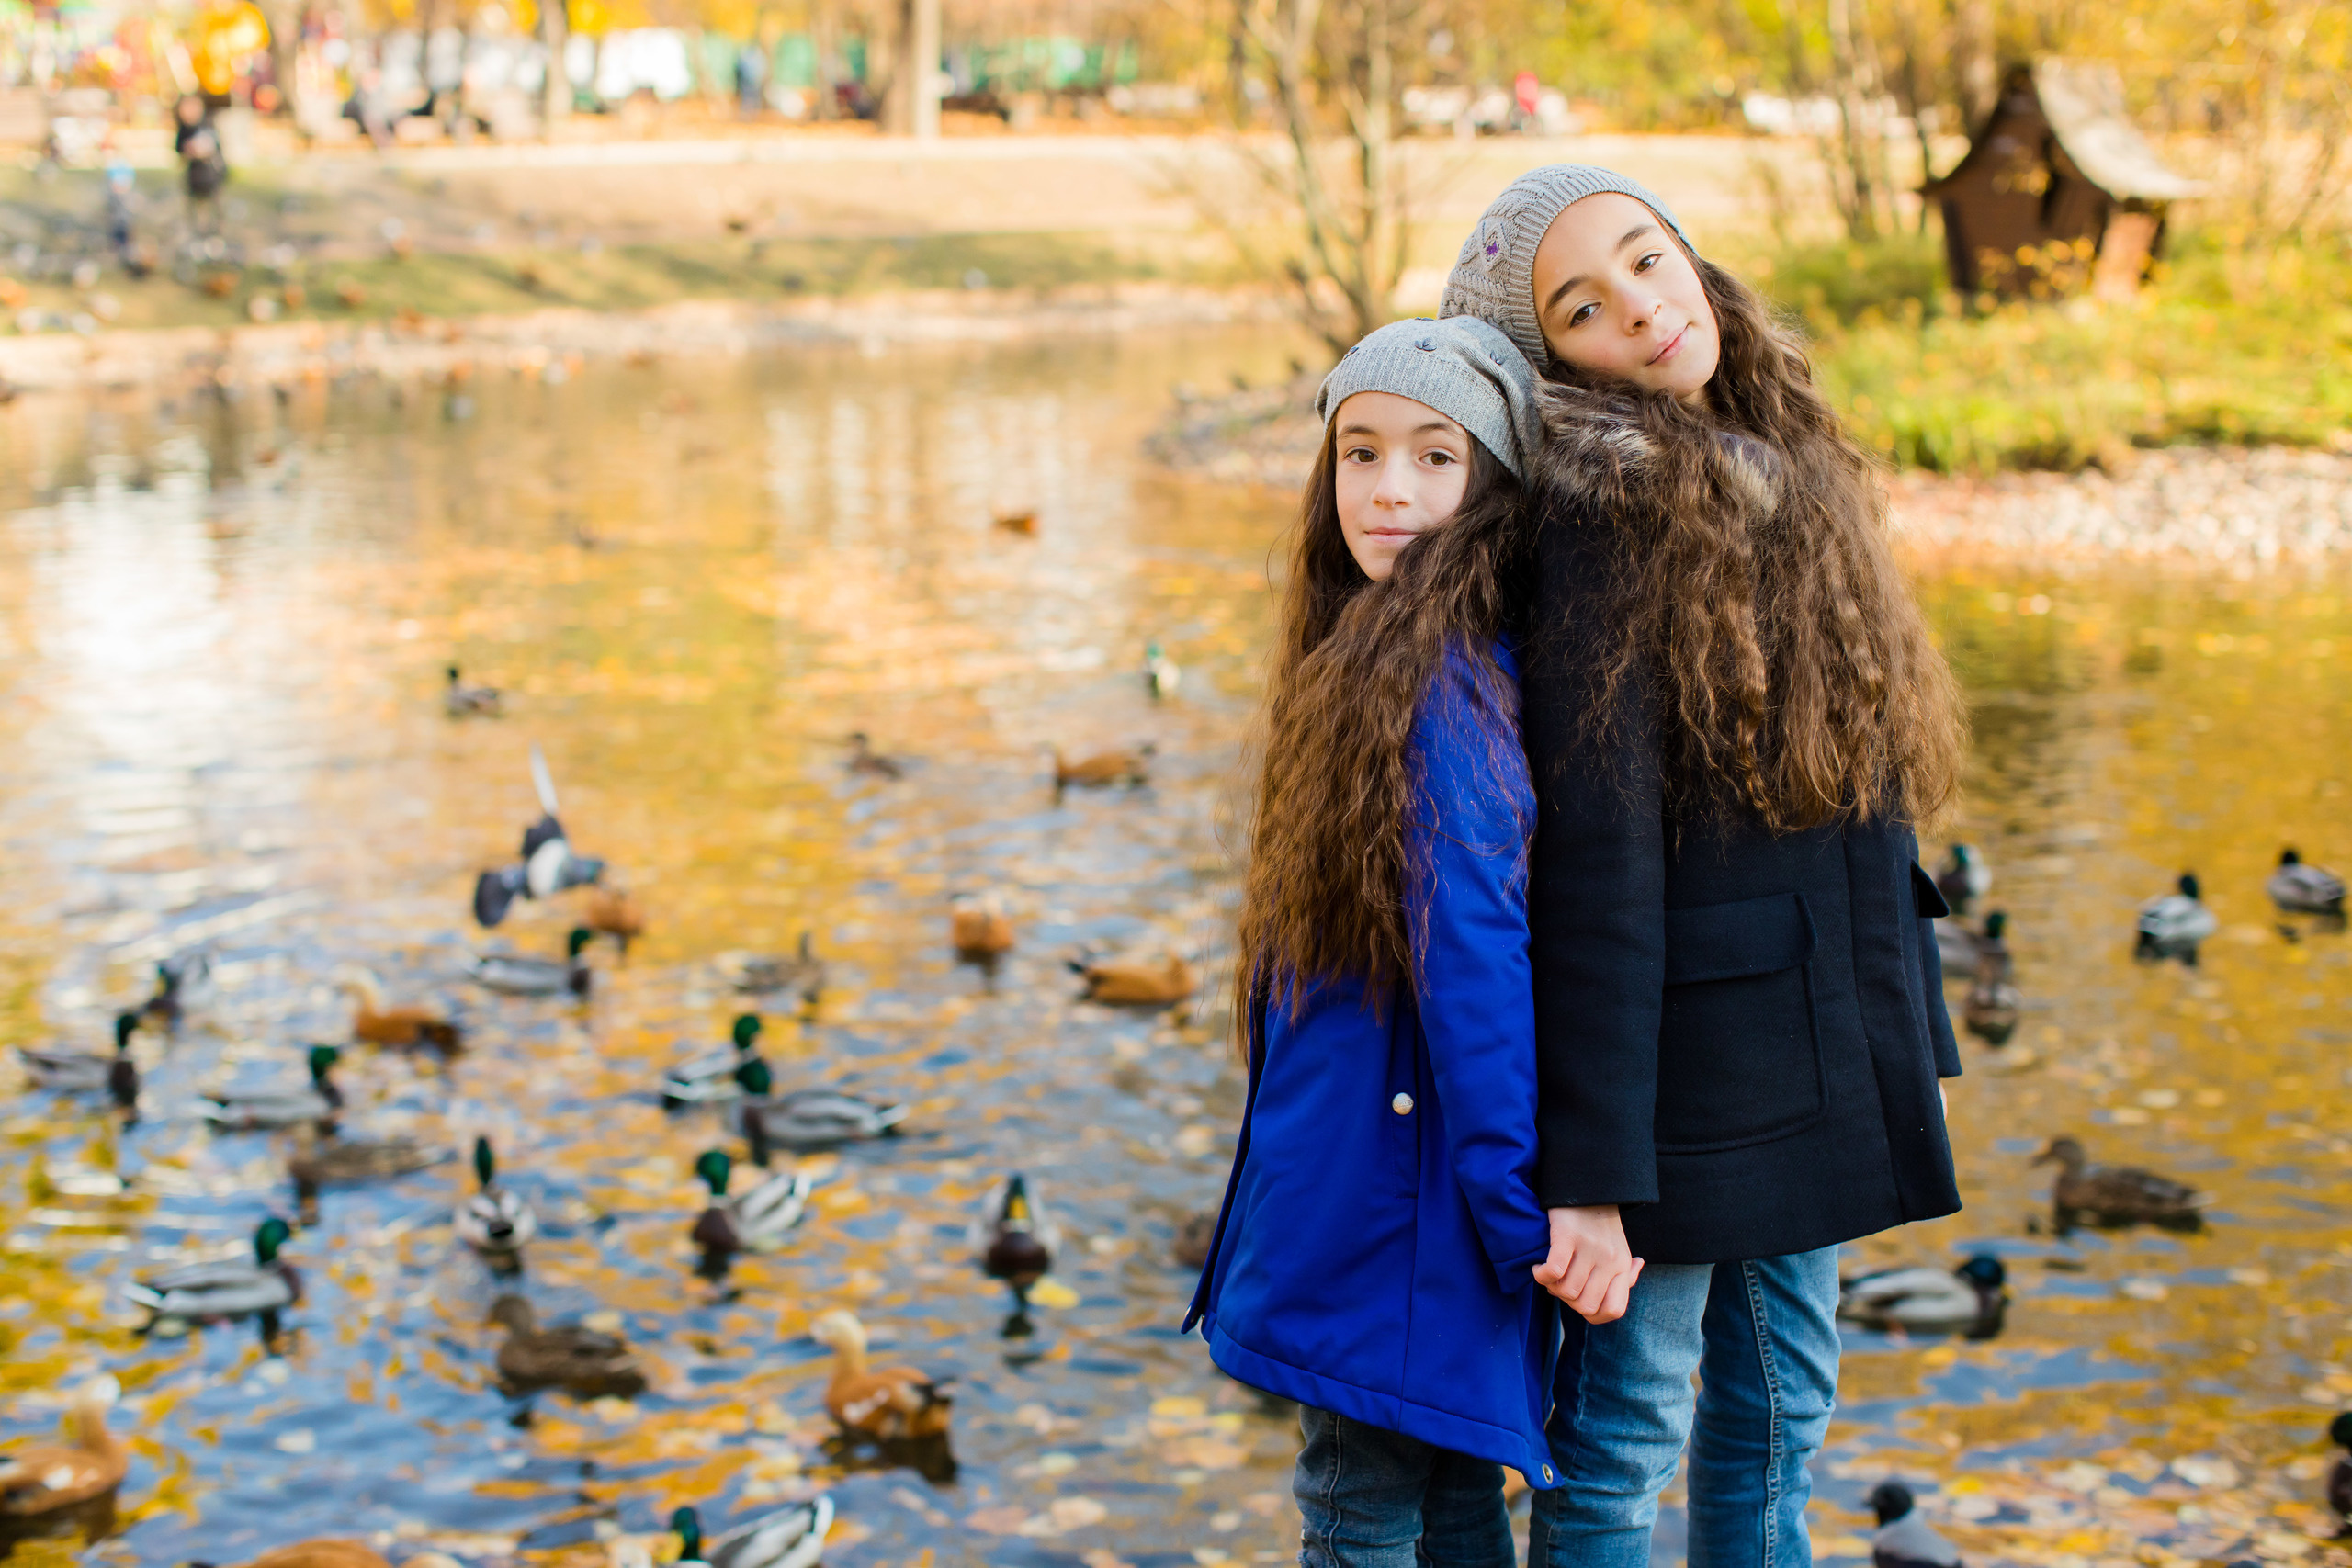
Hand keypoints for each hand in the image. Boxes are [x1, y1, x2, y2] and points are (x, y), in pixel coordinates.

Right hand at [1532, 1205, 1642, 1324]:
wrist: (1586, 1185)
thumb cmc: (1599, 1222)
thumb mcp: (1619, 1248)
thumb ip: (1625, 1272)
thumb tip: (1632, 1278)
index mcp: (1622, 1266)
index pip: (1614, 1310)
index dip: (1593, 1314)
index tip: (1580, 1299)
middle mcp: (1609, 1260)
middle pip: (1585, 1306)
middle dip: (1568, 1302)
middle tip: (1560, 1284)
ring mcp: (1589, 1248)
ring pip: (1567, 1291)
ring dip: (1552, 1287)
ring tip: (1549, 1274)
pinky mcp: (1567, 1236)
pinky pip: (1553, 1271)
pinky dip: (1541, 1275)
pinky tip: (1538, 1267)